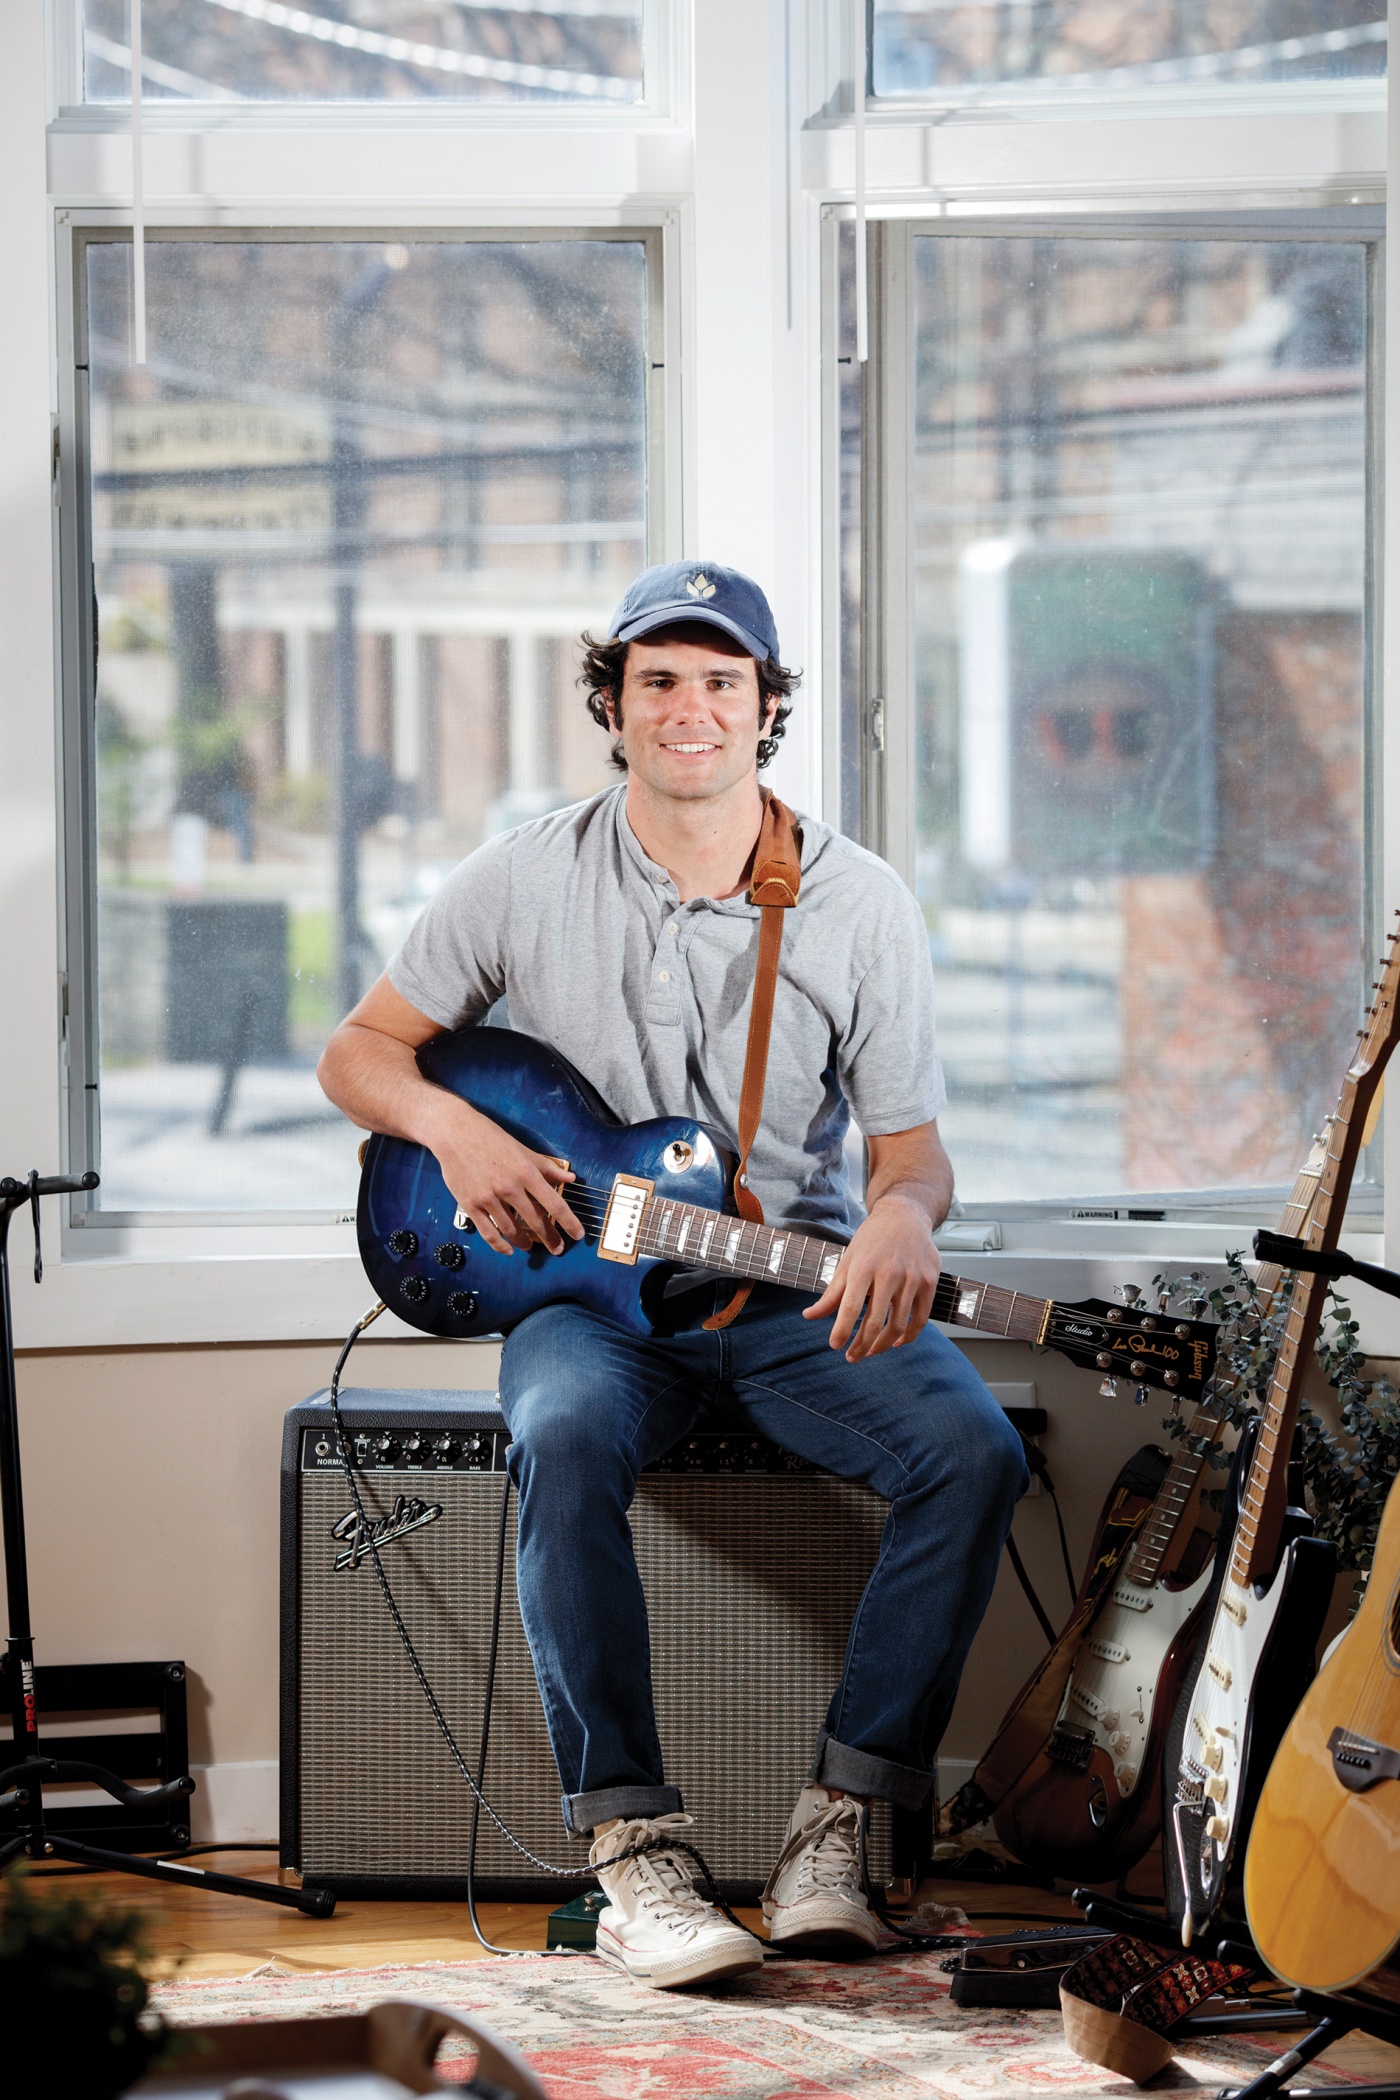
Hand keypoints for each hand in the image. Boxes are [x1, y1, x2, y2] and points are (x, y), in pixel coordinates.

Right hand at [424, 1097, 584, 1258]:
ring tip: (531, 1247)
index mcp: (526, 1172)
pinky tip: (508, 1250)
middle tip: (557, 1248)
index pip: (554, 1203)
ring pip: (512, 1230)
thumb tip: (570, 1178)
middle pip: (536, 1221)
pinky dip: (500, 1245)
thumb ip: (548, 1167)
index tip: (577, 1234)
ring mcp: (488, 1198)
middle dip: (550, 1238)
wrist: (455, 1133)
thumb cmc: (490, 1138)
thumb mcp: (524, 1149)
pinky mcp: (470, 1204)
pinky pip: (488, 1232)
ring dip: (525, 1243)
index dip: (569, 1222)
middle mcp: (509, 1187)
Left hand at [802, 1194, 941, 1360]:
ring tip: (870, 1351)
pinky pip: (921, 1319)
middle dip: (861, 1345)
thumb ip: (831, 1293)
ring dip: (883, 1345)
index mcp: (864, 1267)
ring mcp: (913, 1279)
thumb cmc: (872, 1240)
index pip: (850, 1307)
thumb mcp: (847, 1261)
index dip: (842, 1331)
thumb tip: (809, 1316)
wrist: (905, 1216)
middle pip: (875, 1321)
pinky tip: (896, 1342)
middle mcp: (889, 1273)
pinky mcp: (930, 1283)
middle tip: (852, 1357)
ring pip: (899, 1325)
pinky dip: (909, 1336)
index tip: (835, 1345)